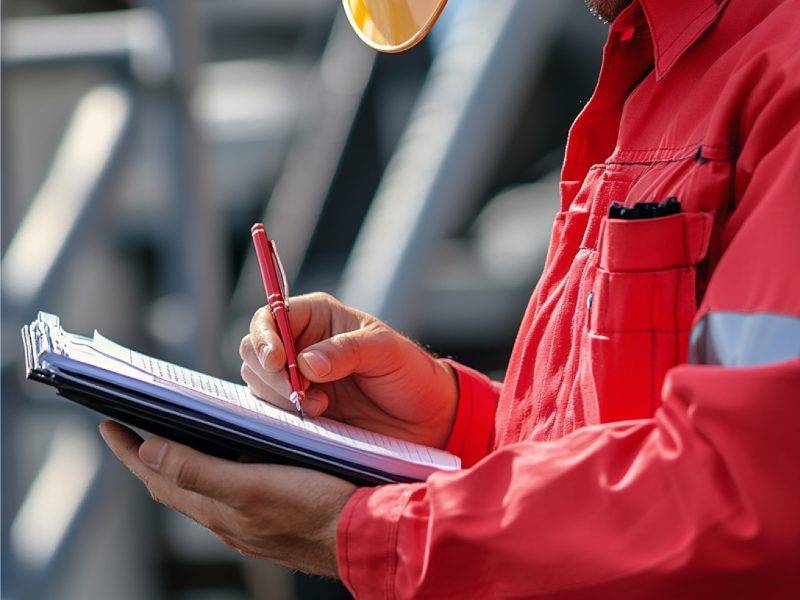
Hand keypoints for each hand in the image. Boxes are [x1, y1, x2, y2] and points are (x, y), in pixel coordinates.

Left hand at [99, 420, 355, 576]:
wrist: (360, 535)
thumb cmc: (314, 508)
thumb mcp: (252, 487)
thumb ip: (198, 471)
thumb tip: (149, 451)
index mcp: (215, 509)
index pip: (156, 477)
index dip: (129, 452)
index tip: (108, 425)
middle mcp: (225, 517)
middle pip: (173, 485)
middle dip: (148, 457)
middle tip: (132, 429)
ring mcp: (247, 520)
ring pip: (200, 489)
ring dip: (179, 465)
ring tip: (172, 439)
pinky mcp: (269, 517)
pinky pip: (227, 494)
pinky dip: (213, 473)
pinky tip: (229, 460)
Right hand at [240, 292, 457, 448]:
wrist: (426, 419)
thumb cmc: (410, 374)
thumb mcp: (386, 352)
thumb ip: (347, 352)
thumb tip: (306, 363)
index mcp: (317, 316)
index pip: (270, 316)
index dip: (265, 337)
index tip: (277, 361)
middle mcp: (300, 344)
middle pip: (254, 350)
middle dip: (269, 373)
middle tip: (300, 393)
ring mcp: (297, 379)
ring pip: (258, 382)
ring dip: (279, 397)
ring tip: (321, 407)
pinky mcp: (299, 410)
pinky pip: (272, 411)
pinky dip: (284, 416)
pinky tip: (316, 419)